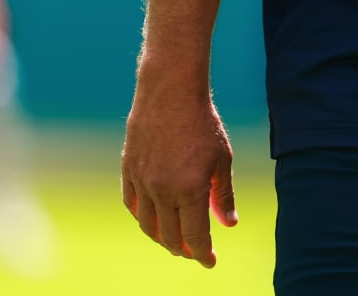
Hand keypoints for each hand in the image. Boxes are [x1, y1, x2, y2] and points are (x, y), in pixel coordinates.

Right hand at [119, 79, 237, 267]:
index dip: (202, 253)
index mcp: (189, 190)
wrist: (170, 94)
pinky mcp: (128, 172)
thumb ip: (223, 195)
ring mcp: (141, 182)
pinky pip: (132, 205)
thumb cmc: (203, 124)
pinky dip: (143, 218)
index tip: (210, 262)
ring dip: (161, 238)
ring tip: (174, 243)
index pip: (195, 235)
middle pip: (170, 235)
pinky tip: (152, 220)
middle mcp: (162, 191)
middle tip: (194, 253)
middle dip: (183, 249)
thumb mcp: (222, 160)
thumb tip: (229, 224)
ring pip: (148, 225)